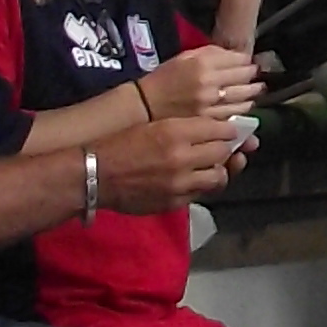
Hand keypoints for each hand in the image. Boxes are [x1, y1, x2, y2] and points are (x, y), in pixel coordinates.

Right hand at [98, 115, 247, 210]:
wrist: (96, 174)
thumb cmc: (123, 144)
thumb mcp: (155, 125)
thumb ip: (187, 128)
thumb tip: (218, 130)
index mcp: (176, 131)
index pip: (221, 129)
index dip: (229, 130)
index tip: (230, 131)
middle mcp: (182, 157)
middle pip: (223, 153)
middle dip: (227, 150)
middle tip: (223, 148)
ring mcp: (180, 182)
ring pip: (218, 177)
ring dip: (219, 171)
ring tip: (213, 167)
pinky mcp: (175, 201)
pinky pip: (201, 193)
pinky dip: (203, 186)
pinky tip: (197, 180)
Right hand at [142, 43, 265, 121]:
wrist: (146, 105)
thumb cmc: (164, 79)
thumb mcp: (184, 57)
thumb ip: (210, 53)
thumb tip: (234, 54)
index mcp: (203, 63)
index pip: (238, 59)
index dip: (247, 61)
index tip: (249, 62)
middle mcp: (209, 82)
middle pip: (244, 77)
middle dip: (253, 76)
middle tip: (257, 76)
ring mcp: (210, 103)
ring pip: (243, 97)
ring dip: (252, 93)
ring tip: (256, 90)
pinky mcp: (209, 120)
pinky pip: (233, 114)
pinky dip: (242, 109)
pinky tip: (245, 105)